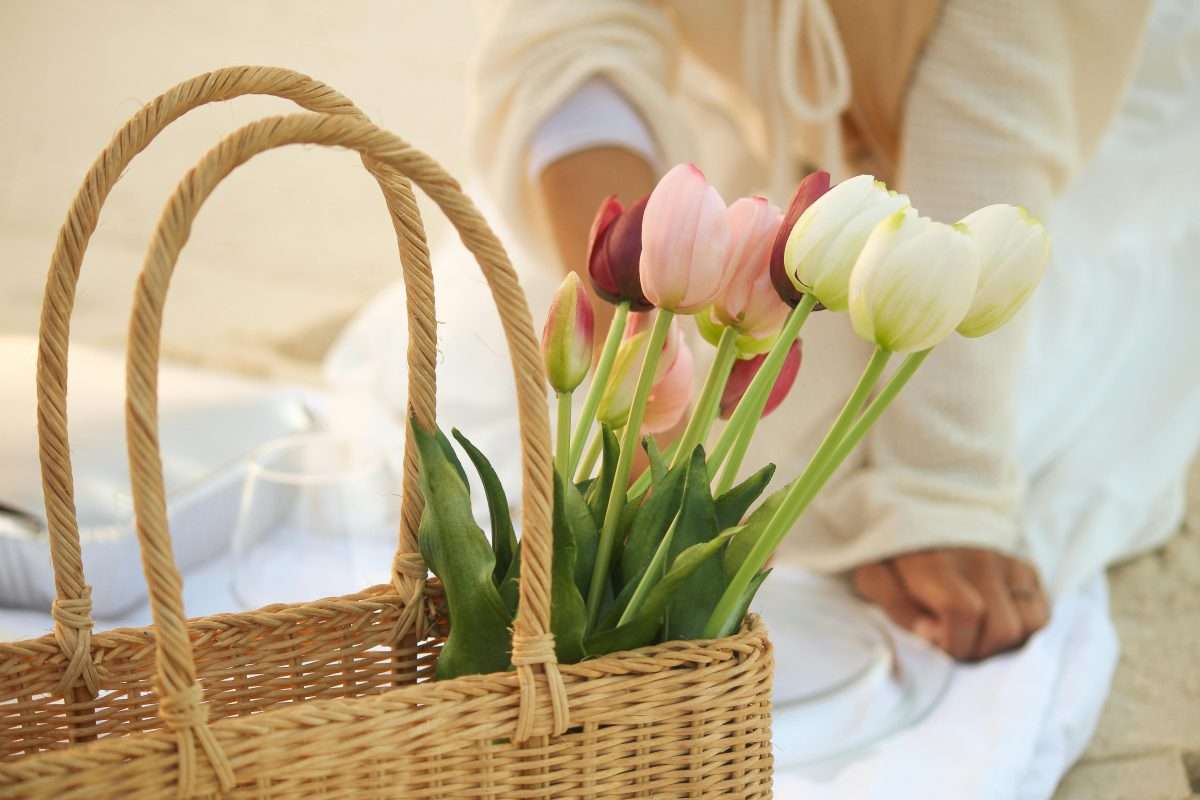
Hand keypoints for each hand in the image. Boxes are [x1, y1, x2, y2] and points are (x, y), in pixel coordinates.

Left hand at [852, 548, 1048, 660]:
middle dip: (974, 650)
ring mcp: (1008, 563)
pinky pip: (1041, 616)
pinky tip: (990, 625)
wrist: (916, 510)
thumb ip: (894, 605)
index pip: (963, 611)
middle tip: (950, 644)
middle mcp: (980, 559)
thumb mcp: (872, 575)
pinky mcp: (1026, 570)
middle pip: (1000, 628)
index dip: (950, 641)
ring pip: (1026, 626)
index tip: (931, 639)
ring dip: (999, 644)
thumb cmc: (889, 553)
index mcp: (936, 560)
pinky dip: (1020, 630)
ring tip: (971, 636)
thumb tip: (930, 635)